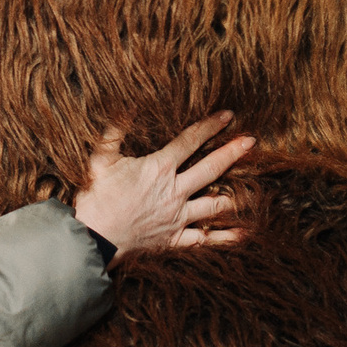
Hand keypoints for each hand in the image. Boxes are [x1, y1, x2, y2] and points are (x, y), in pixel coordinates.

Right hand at [72, 112, 254, 261]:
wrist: (92, 238)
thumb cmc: (95, 198)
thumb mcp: (100, 159)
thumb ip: (114, 132)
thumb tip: (125, 108)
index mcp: (159, 169)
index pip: (190, 142)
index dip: (210, 126)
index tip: (228, 115)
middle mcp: (174, 191)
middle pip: (211, 169)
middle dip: (233, 153)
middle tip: (252, 142)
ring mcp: (177, 217)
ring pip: (214, 204)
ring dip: (235, 195)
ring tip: (254, 189)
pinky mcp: (174, 239)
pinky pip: (204, 239)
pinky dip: (225, 237)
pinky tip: (243, 233)